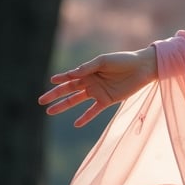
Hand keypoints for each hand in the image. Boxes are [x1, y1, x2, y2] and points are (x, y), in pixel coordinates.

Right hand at [38, 47, 157, 126]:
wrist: (143, 68)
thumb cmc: (124, 60)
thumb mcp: (104, 61)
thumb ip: (88, 67)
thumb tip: (71, 74)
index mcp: (89, 70)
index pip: (71, 76)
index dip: (61, 78)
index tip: (51, 81)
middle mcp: (91, 81)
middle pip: (69, 90)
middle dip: (55, 95)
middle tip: (41, 101)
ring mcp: (98, 91)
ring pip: (77, 100)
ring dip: (64, 106)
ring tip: (50, 111)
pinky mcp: (107, 100)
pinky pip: (94, 110)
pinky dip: (85, 117)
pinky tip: (76, 124)